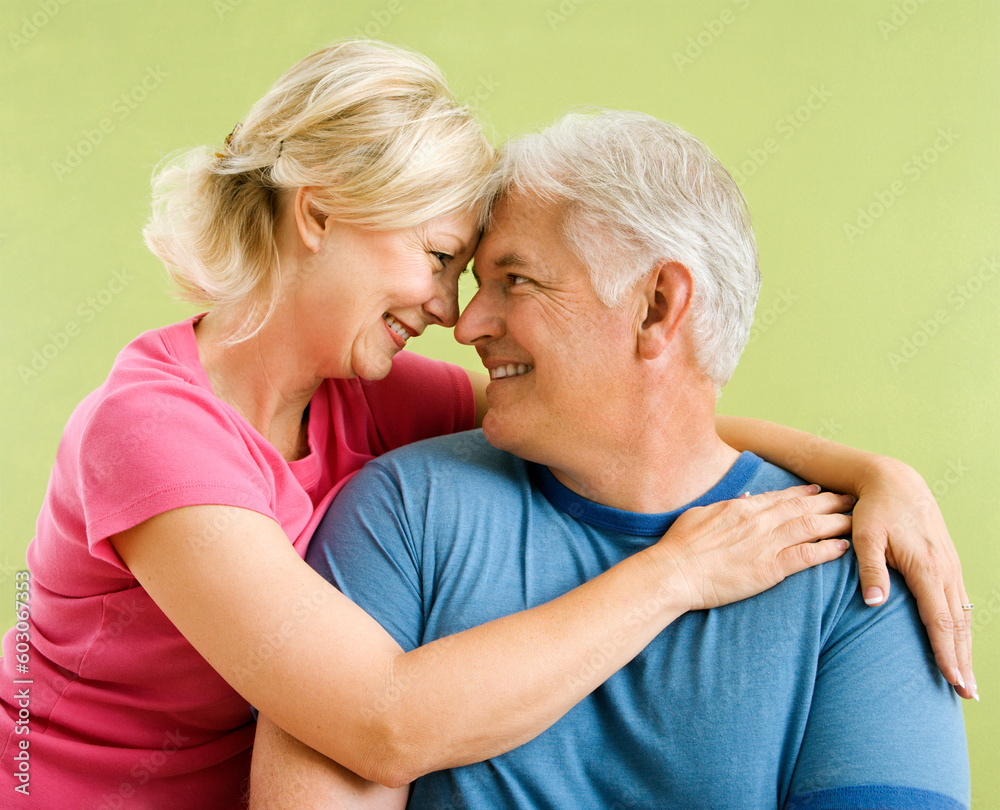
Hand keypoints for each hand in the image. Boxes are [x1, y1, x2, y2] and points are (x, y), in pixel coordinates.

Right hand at [653, 484, 852, 612]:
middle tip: (850, 501)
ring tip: (856, 521)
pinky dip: (828, 551)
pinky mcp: (770, 568)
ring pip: (811, 527)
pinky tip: (843, 548)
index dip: (804, 494)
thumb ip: (727, 505)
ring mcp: (766, 543)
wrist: (674, 572)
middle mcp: (759, 520)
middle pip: (803, 508)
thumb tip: (746, 497)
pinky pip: (807, 556)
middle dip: (830, 504)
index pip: (781, 497)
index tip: (821, 492)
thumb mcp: (700, 515)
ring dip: (836, 523)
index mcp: (742, 507)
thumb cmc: (680, 546)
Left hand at [850, 456, 975, 699]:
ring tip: (965, 677)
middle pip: (957, 624)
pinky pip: (959, 600)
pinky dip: (961, 626)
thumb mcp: (865, 536)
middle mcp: (944, 569)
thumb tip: (874, 603)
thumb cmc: (874, 510)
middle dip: (962, 660)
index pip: (939, 619)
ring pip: (962, 614)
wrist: (895, 481)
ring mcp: (949, 565)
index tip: (952, 680)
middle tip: (966, 693)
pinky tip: (959, 642)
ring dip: (965, 647)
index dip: (946, 652)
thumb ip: (870, 570)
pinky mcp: (946, 562)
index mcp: (925, 566)